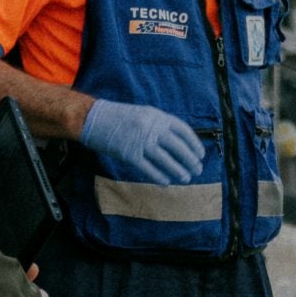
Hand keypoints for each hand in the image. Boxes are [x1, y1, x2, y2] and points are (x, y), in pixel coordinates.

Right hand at [81, 99, 204, 183]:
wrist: (94, 118)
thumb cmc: (121, 118)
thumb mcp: (145, 114)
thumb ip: (161, 125)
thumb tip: (179, 142)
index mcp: (158, 116)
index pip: (184, 131)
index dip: (194, 144)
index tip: (201, 154)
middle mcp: (151, 128)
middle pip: (178, 147)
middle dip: (190, 160)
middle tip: (197, 169)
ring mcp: (141, 142)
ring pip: (166, 160)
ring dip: (178, 171)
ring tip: (186, 178)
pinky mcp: (130, 154)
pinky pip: (149, 169)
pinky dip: (159, 176)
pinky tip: (166, 182)